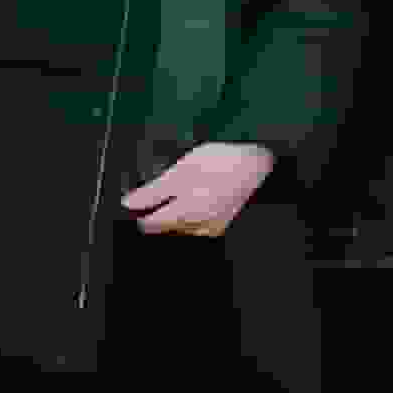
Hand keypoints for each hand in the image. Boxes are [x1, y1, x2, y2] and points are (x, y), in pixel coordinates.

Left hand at [120, 141, 271, 237]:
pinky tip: (202, 200)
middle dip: (160, 214)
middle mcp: (195, 228)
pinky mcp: (225, 224)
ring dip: (178, 215)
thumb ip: (154, 191)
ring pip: (183, 229)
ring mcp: (212, 227)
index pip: (147, 224)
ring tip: (187, 193)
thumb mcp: (182, 170)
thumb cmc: (224, 163)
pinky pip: (201, 226)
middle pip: (165, 228)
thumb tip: (129, 203)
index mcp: (181, 215)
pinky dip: (196, 216)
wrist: (262, 166)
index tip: (140, 201)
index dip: (141, 211)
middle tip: (165, 193)